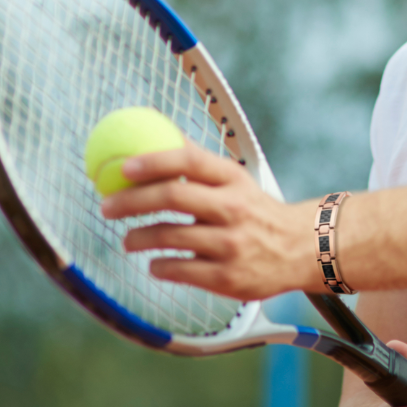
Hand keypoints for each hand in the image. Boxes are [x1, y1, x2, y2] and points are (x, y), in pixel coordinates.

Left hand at [100, 143, 318, 299]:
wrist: (299, 250)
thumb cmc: (254, 210)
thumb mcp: (235, 180)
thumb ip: (198, 161)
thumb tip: (157, 128)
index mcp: (232, 179)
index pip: (189, 160)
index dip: (153, 160)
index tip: (123, 167)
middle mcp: (233, 208)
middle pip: (173, 197)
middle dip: (131, 200)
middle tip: (107, 207)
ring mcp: (231, 244)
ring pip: (169, 237)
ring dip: (138, 238)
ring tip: (128, 240)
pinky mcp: (228, 278)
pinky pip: (178, 270)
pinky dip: (159, 266)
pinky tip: (155, 263)